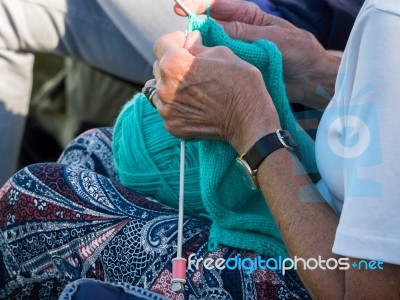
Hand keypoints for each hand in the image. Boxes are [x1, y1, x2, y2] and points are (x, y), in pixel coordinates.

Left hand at [149, 30, 279, 152]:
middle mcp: (164, 88)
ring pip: (160, 89)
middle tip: (193, 68)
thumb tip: (189, 40)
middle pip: (159, 67)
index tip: (186, 44)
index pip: (161, 44)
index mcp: (174, 65)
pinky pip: (166, 108)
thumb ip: (198, 46)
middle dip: (173, 64)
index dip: (175, 41)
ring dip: (172, 85)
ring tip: (192, 89)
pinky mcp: (172, 125)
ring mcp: (166, 110)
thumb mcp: (223, 54)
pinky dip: (176, 105)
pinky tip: (194, 104)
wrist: (248, 122)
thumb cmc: (240, 85)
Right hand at [174, 0, 339, 108]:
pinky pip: (220, 65)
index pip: (219, 6)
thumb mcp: (273, 37)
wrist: (311, 80)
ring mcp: (237, 52)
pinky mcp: (237, 69)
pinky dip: (208, 66)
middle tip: (180, 37)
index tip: (182, 8)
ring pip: (212, 47)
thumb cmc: (299, 52)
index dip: (199, 5)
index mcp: (248, 16)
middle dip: (193, 29)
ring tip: (183, 54)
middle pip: (210, 27)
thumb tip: (212, 25)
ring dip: (198, 49)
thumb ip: (243, 32)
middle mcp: (239, 32)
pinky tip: (197, 69)